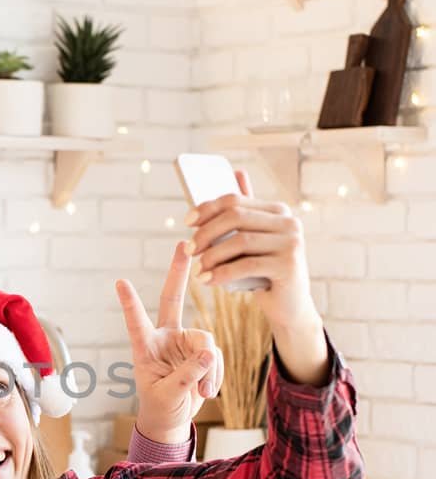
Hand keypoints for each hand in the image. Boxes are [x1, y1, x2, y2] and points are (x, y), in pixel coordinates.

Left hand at [115, 242, 222, 444]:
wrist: (172, 417)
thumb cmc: (159, 406)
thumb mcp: (167, 395)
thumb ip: (186, 376)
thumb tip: (208, 353)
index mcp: (145, 347)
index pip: (136, 322)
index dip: (129, 303)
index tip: (119, 282)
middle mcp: (165, 337)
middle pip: (172, 298)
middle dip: (178, 271)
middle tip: (183, 243)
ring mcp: (185, 342)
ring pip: (206, 342)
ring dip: (209, 370)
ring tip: (204, 392)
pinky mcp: (203, 351)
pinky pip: (216, 356)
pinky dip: (215, 375)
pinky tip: (208, 391)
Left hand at [187, 168, 316, 333]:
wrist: (289, 306)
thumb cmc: (264, 271)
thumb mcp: (253, 241)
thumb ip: (245, 212)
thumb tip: (237, 172)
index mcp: (278, 210)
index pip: (235, 199)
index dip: (207, 208)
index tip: (186, 222)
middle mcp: (289, 222)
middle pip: (235, 217)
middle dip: (206, 233)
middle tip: (189, 250)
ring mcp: (292, 242)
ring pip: (240, 241)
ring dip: (211, 256)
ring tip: (197, 270)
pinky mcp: (289, 265)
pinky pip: (246, 265)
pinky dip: (221, 273)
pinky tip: (206, 281)